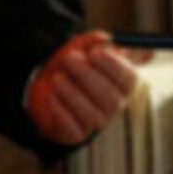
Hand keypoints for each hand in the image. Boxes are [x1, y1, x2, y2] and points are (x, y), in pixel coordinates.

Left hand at [26, 30, 137, 145]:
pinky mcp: (77, 134)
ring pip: (91, 113)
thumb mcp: (78, 47)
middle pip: (109, 96)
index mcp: (121, 82)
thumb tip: (104, 39)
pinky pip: (72, 127)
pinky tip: (52, 95)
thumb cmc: (69, 65)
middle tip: (70, 58)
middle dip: (87, 75)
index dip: (112, 65)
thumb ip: (91, 41)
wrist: (45, 85)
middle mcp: (114, 103)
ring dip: (72, 93)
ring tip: (57, 78)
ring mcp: (97, 121)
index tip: (94, 52)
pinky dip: (61, 109)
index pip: (128, 77)